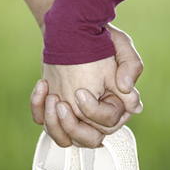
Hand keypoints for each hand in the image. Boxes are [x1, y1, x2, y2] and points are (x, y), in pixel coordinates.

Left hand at [30, 25, 142, 147]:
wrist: (74, 28)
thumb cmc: (102, 38)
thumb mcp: (122, 46)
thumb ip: (131, 67)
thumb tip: (129, 92)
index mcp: (116, 105)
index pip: (108, 124)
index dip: (94, 112)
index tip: (81, 92)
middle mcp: (96, 115)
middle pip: (88, 140)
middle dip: (71, 126)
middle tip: (61, 104)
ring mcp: (75, 114)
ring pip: (63, 138)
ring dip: (53, 123)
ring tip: (51, 98)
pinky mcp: (55, 108)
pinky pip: (42, 121)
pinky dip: (38, 108)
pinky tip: (42, 86)